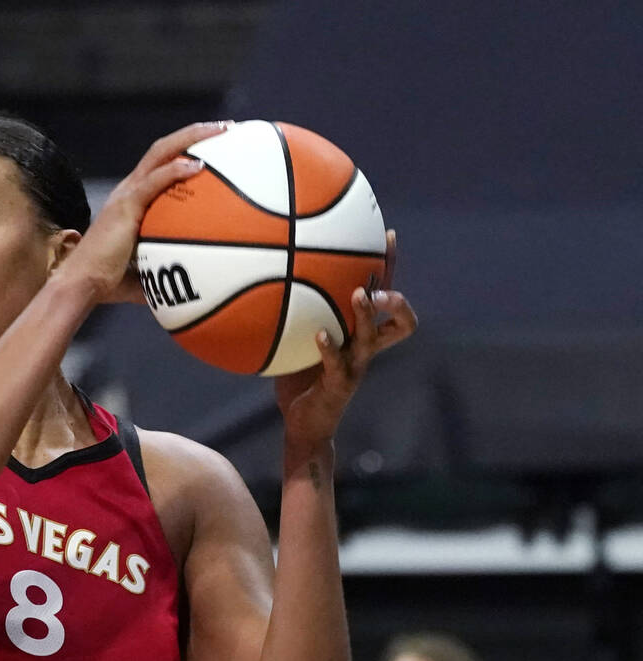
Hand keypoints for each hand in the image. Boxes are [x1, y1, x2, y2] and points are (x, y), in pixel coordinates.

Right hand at [58, 121, 228, 302]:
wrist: (82, 284)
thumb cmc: (110, 283)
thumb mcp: (149, 272)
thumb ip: (170, 271)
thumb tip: (197, 286)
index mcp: (134, 199)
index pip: (162, 164)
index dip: (187, 149)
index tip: (218, 145)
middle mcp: (130, 189)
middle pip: (164, 148)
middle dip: (195, 133)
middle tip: (227, 128)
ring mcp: (126, 194)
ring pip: (160, 154)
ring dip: (191, 138)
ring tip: (221, 131)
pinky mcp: (124, 206)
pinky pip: (153, 181)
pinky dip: (175, 170)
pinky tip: (198, 166)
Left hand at [275, 230, 417, 444]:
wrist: (305, 423)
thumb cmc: (300, 377)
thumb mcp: (298, 340)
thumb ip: (293, 314)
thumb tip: (266, 274)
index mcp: (359, 333)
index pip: (382, 294)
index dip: (389, 267)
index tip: (387, 235)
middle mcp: (365, 348)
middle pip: (396, 317)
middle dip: (393, 296)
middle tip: (378, 277)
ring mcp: (356, 366)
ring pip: (372, 337)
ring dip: (364, 314)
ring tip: (358, 294)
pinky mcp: (340, 384)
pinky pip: (338, 363)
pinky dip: (329, 347)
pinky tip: (319, 335)